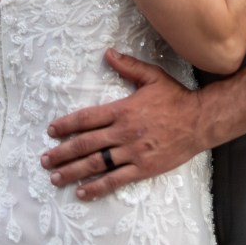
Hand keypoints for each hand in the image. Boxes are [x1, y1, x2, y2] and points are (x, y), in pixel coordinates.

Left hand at [41, 50, 205, 199]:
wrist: (200, 120)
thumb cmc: (176, 97)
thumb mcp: (152, 76)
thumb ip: (128, 66)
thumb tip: (108, 53)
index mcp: (123, 110)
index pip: (88, 118)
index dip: (67, 125)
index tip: (51, 131)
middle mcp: (124, 132)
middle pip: (86, 144)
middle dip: (62, 153)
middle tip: (45, 160)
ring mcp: (132, 152)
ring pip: (96, 164)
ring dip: (72, 171)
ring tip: (55, 178)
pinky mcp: (142, 168)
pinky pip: (115, 179)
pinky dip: (97, 187)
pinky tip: (82, 191)